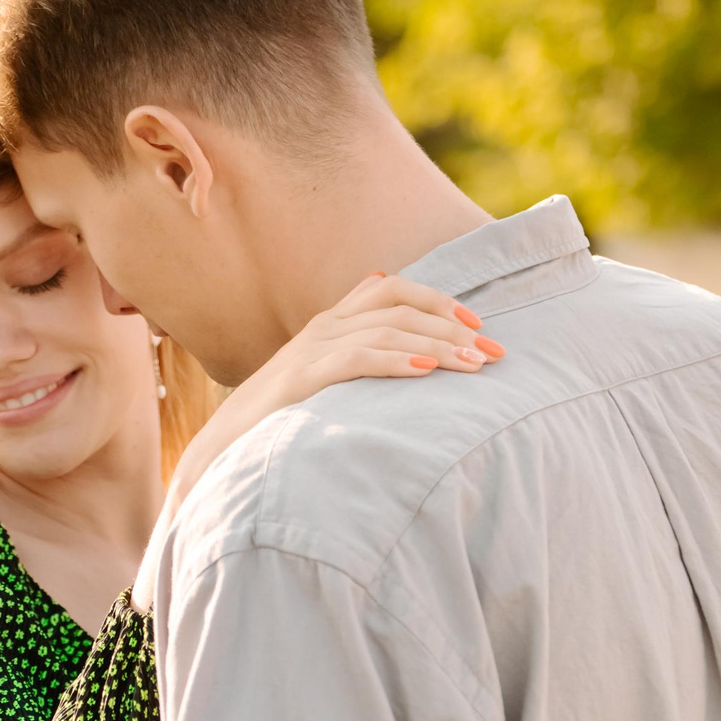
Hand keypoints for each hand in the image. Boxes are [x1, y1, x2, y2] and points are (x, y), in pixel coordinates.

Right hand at [251, 271, 496, 403]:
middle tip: (494, 355)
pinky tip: (426, 373)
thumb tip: (380, 280)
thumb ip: (351, 330)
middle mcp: (325, 326)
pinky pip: (358, 359)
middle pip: (399, 309)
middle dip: (452, 329)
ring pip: (387, 332)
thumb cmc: (281, 409)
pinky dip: (396, 362)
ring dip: (436, 348)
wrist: (226, 440)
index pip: (394, 290)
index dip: (439, 301)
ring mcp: (312, 349)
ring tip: (472, 366)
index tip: (479, 327)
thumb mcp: (319, 365)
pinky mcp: (303, 378)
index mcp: (333, 320)